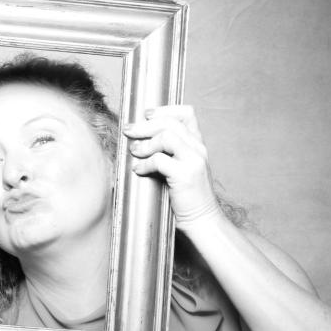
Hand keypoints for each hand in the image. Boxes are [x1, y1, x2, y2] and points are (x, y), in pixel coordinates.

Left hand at [123, 105, 224, 230]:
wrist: (202, 219)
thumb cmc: (186, 196)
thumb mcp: (181, 168)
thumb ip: (170, 153)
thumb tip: (141, 140)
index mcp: (198, 144)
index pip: (186, 113)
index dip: (164, 110)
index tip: (146, 115)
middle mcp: (199, 148)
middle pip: (170, 123)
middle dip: (145, 125)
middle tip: (128, 130)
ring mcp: (194, 160)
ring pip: (166, 137)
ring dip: (145, 143)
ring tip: (134, 152)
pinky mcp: (185, 175)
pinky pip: (159, 160)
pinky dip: (145, 163)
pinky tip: (139, 170)